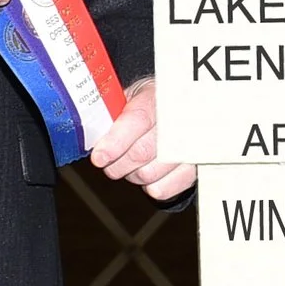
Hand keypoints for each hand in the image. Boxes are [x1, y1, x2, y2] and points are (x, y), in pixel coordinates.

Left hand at [90, 78, 195, 200]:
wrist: (183, 109)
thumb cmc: (150, 104)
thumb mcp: (131, 96)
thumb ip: (112, 111)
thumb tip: (90, 129)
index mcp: (160, 97)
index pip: (138, 120)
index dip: (116, 141)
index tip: (99, 157)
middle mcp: (180, 121)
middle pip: (140, 153)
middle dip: (116, 162)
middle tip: (107, 158)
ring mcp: (191, 148)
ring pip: (148, 174)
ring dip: (131, 173)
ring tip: (130, 161)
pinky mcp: (194, 170)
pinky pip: (161, 190)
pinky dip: (148, 185)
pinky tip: (149, 169)